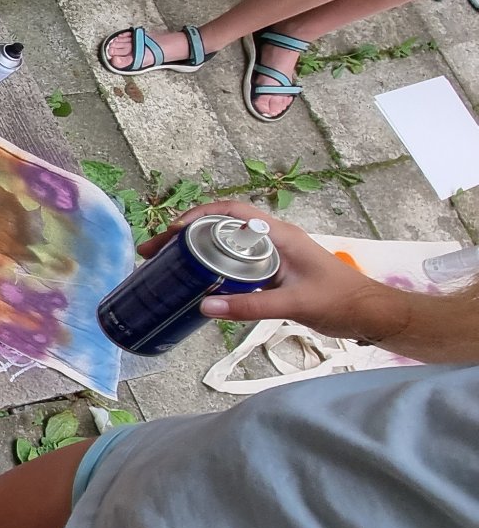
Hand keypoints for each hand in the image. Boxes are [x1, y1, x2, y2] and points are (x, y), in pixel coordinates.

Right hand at [138, 202, 401, 344]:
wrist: (372, 314)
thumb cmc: (341, 302)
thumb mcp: (293, 304)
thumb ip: (250, 306)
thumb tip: (203, 306)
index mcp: (279, 235)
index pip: (231, 212)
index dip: (197, 216)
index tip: (171, 232)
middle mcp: (272, 239)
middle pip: (220, 226)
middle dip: (184, 235)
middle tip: (154, 252)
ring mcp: (272, 255)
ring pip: (224, 244)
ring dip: (194, 250)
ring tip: (165, 265)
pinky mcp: (272, 273)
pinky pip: (233, 262)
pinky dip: (209, 267)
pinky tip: (196, 284)